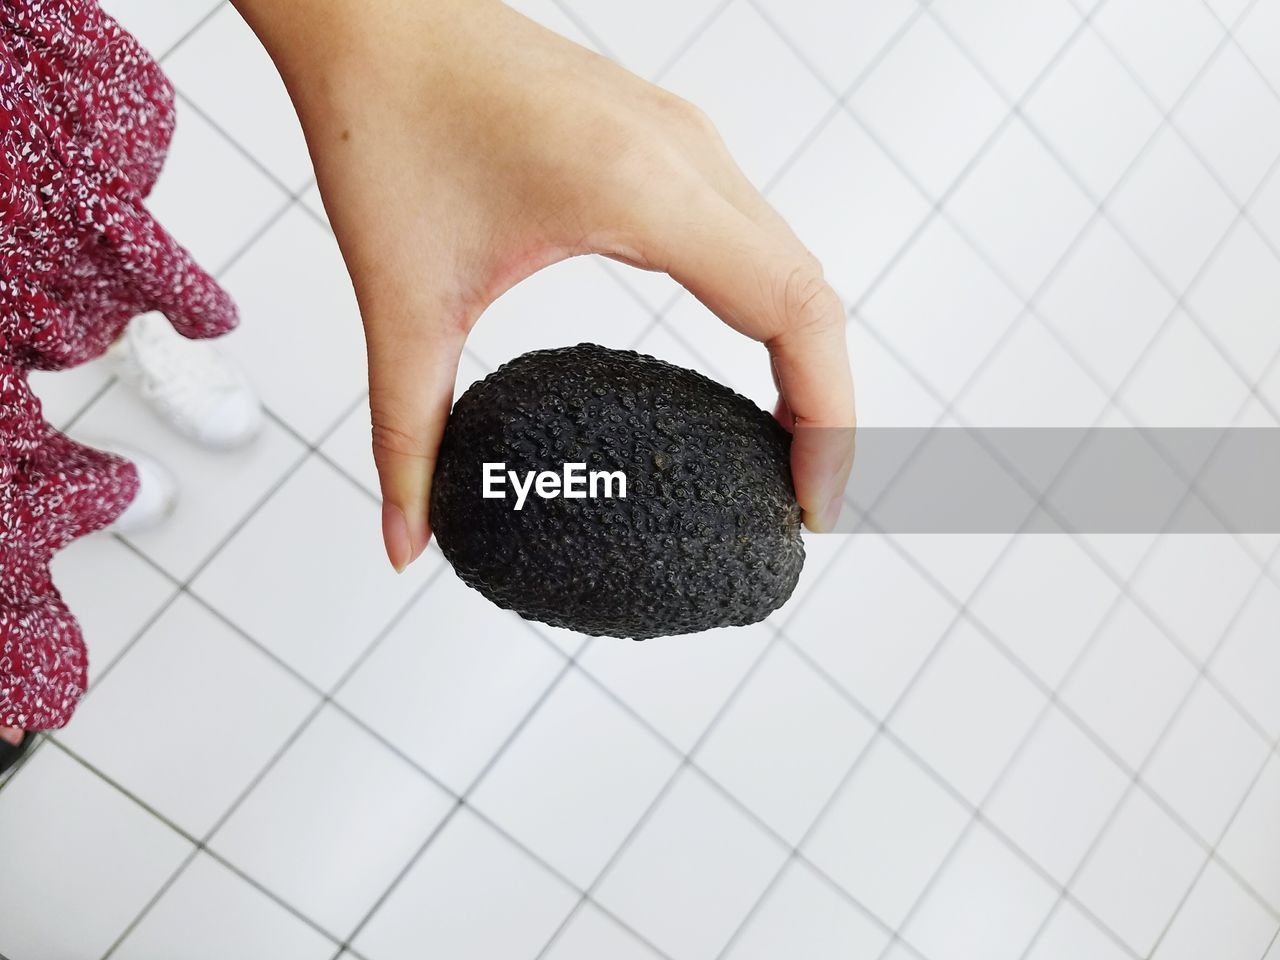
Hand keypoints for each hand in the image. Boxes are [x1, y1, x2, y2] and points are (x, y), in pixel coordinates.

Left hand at [234, 0, 855, 571]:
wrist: (370, 15)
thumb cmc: (382, 121)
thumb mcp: (400, 299)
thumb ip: (407, 436)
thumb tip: (410, 543)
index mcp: (643, 189)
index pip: (795, 311)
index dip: (829, 418)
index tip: (812, 503)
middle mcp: (688, 156)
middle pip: (814, 295)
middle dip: (829, 408)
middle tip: (801, 501)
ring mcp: (686, 140)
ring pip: (792, 261)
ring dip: (805, 356)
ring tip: (784, 450)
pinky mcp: (668, 139)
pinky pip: (755, 233)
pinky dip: (772, 310)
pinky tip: (744, 368)